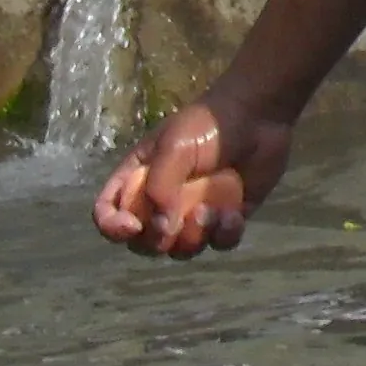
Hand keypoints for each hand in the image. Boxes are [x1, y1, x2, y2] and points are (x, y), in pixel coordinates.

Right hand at [91, 90, 295, 258]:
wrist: (257, 115)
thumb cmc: (207, 126)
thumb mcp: (173, 147)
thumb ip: (159, 188)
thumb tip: (161, 228)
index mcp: (137, 181)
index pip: (108, 214)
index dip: (113, 228)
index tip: (133, 226)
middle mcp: (161, 203)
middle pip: (142, 243)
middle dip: (158, 240)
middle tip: (179, 221)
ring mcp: (194, 213)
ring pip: (181, 249)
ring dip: (194, 237)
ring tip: (213, 211)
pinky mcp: (226, 218)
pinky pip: (219, 243)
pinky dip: (224, 235)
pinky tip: (235, 215)